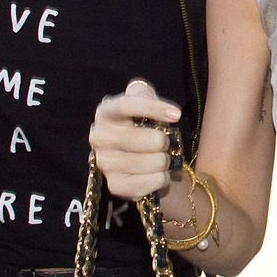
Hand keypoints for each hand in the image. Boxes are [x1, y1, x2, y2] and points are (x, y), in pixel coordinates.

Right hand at [89, 79, 182, 200]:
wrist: (138, 161)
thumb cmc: (142, 127)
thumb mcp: (142, 104)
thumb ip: (141, 92)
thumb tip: (139, 91)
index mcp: (105, 113)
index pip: (128, 105)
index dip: (154, 108)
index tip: (177, 115)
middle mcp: (99, 137)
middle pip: (149, 139)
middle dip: (165, 142)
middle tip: (164, 143)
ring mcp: (105, 163)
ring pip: (155, 162)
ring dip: (165, 161)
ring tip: (159, 159)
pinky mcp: (115, 185)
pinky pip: (151, 181)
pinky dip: (161, 179)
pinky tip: (155, 174)